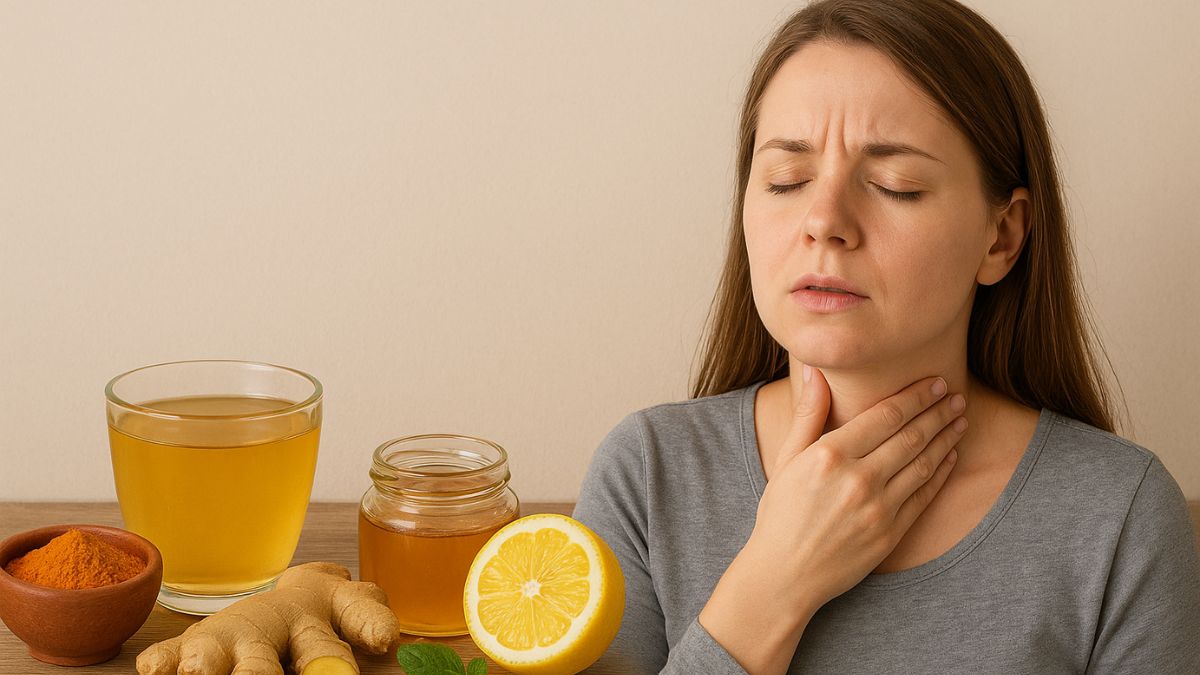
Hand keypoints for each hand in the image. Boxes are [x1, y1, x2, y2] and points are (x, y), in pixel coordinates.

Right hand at [746, 366, 966, 612]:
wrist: (784, 574)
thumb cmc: (779, 514)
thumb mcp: (786, 460)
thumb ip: (807, 414)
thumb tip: (815, 370)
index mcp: (830, 455)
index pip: (885, 415)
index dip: (915, 396)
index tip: (935, 382)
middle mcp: (857, 479)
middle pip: (911, 435)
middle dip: (938, 411)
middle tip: (955, 395)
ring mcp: (878, 509)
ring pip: (923, 463)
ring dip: (946, 438)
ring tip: (960, 420)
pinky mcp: (890, 534)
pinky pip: (924, 496)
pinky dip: (941, 473)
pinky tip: (950, 456)